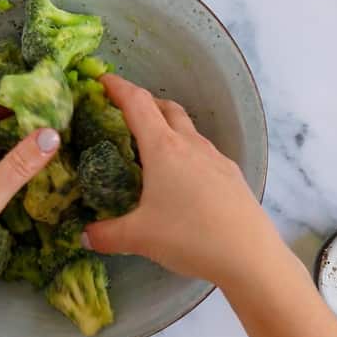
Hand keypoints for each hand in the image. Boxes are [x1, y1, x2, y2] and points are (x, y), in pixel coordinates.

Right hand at [86, 75, 336, 336]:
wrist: (252, 257)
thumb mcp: (139, 237)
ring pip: (187, 128)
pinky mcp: (232, 175)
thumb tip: (84, 235)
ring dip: (168, 126)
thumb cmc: (190, 236)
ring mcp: (215, 158)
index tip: (100, 80)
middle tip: (123, 114)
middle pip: (165, 107)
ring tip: (152, 149)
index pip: (136, 102)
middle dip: (143, 103)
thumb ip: (106, 234)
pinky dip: (187, 151)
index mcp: (162, 147)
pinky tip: (183, 179)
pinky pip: (204, 151)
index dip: (117, 86)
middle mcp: (190, 144)